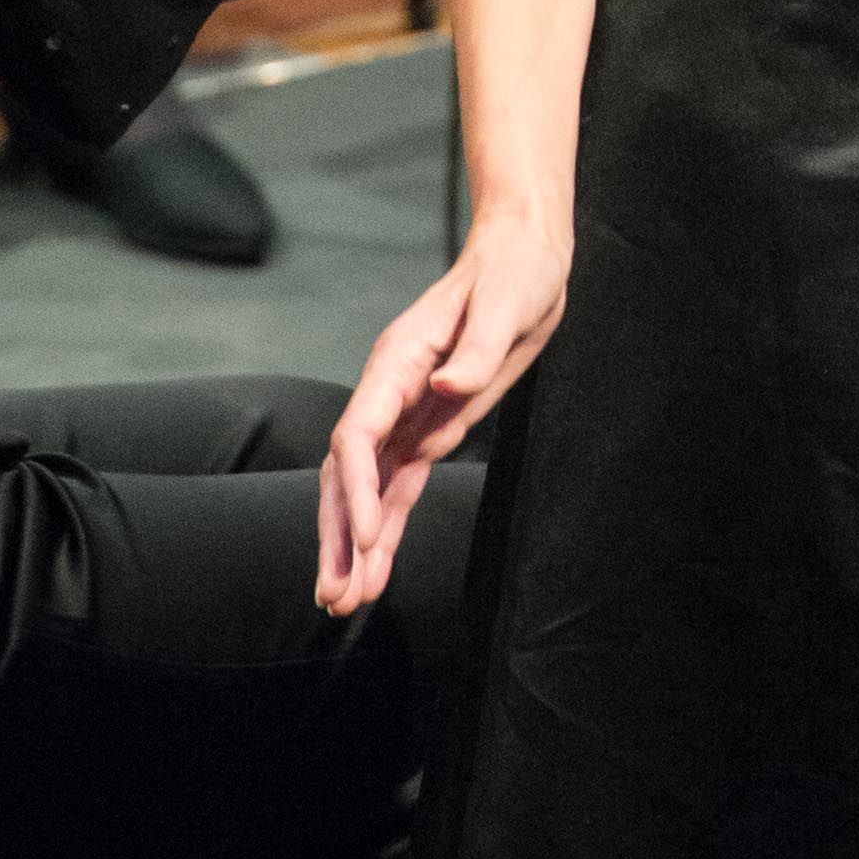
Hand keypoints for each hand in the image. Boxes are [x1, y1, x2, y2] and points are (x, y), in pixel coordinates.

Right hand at [318, 222, 569, 610]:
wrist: (523, 258)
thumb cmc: (512, 273)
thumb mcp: (504, 305)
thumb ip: (475, 350)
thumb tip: (445, 389)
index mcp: (397, 362)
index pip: (359, 435)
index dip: (358, 490)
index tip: (367, 538)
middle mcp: (390, 393)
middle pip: (349, 475)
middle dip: (340, 536)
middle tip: (336, 596)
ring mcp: (405, 414)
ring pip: (367, 490)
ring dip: (356, 545)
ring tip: (345, 601)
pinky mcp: (430, 428)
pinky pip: (399, 486)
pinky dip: (387, 527)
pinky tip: (376, 567)